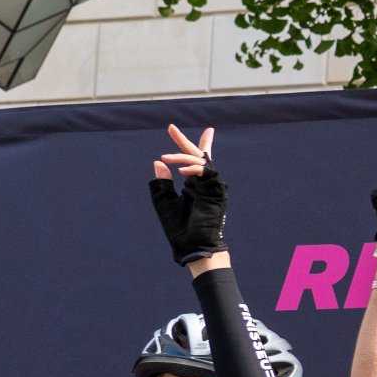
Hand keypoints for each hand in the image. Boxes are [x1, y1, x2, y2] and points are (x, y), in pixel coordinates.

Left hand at [149, 123, 227, 264]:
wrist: (193, 248)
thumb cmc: (180, 230)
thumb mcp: (164, 202)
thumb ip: (162, 183)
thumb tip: (158, 162)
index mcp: (194, 187)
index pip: (195, 162)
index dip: (190, 145)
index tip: (179, 129)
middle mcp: (204, 185)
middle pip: (198, 157)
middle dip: (184, 142)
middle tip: (171, 128)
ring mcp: (212, 188)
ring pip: (201, 163)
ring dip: (183, 158)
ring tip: (166, 159)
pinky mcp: (217, 193)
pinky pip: (208, 173)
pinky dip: (194, 169)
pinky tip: (180, 172)